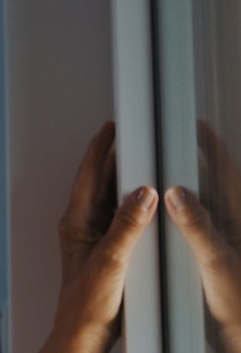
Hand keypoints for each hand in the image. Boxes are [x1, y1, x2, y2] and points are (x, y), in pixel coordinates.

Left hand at [41, 122, 157, 352]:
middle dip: (115, 158)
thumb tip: (143, 192)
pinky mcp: (106, 250)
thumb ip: (127, 226)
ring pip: (110, 199)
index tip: (111, 127)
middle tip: (134, 136)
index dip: (100, 149)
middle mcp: (82, 226)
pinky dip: (132, 205)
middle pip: (99, 182)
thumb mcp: (111, 261)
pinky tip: (148, 203)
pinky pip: (119, 218)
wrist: (83, 334)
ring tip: (144, 161)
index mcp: (75, 222)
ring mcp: (93, 237)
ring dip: (125, 180)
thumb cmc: (86, 304)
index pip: (87, 175)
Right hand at [165, 123, 240, 350]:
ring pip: (200, 209)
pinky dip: (176, 222)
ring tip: (156, 181)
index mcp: (238, 218)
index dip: (210, 146)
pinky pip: (192, 231)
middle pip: (210, 186)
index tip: (194, 127)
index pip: (226, 171)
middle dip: (188, 166)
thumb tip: (176, 192)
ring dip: (181, 195)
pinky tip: (160, 225)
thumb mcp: (217, 262)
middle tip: (165, 150)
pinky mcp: (213, 260)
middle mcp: (232, 227)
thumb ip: (197, 226)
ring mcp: (223, 243)